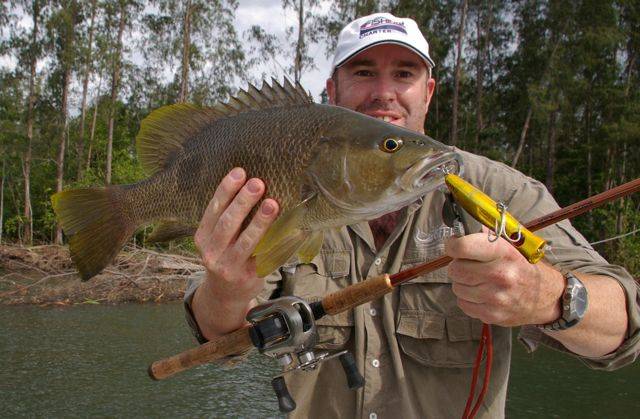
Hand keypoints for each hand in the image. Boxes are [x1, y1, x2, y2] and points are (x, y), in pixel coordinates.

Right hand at [192, 167, 278, 336]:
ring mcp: (231, 267)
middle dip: (243, 202)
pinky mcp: (250, 277)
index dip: (225, 190)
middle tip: (257, 183)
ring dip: (260, 222)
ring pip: (246, 242)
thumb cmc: (224, 257)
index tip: (239, 172)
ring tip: (272, 203)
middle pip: (227, 224)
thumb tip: (250, 182)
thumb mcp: (216, 240)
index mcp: (202, 238)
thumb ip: (227, 218)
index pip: (213, 210)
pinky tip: (290, 229)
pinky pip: (265, 257)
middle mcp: (213, 253)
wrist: (225, 295)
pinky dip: (278, 242)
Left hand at [444, 228, 563, 326]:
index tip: (454, 245)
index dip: (453, 245)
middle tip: (469, 265)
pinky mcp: (491, 315)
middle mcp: (500, 275)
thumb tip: (463, 230)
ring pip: (457, 287)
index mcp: (504, 253)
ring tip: (479, 280)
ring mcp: (495, 298)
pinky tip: (482, 294)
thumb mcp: (514, 246)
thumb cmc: (526, 268)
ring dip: (463, 283)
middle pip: (455, 269)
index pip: (464, 247)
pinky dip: (468, 299)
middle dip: (458, 265)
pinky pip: (463, 303)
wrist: (548, 298)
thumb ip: (489, 237)